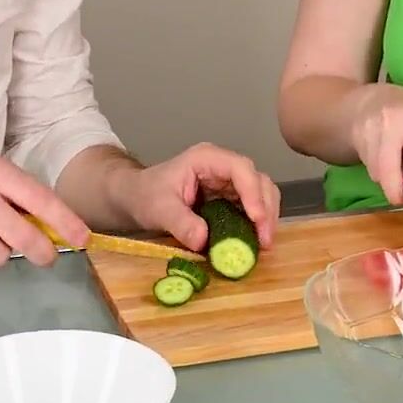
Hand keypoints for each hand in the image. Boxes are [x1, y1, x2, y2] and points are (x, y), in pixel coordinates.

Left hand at [110, 142, 280, 251]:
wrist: (135, 198)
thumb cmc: (145, 196)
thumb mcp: (159, 210)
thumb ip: (180, 223)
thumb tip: (203, 240)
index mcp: (207, 159)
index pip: (240, 169)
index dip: (253, 193)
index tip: (257, 220)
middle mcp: (222, 166)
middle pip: (258, 180)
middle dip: (266, 209)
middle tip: (265, 240)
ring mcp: (228, 181)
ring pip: (261, 193)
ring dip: (266, 217)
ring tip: (263, 244)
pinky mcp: (229, 197)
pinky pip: (251, 207)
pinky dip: (257, 223)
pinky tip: (255, 241)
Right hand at [348, 83, 402, 205]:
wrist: (374, 98)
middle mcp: (392, 124)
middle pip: (388, 167)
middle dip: (395, 192)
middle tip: (402, 200)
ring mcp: (370, 130)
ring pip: (377, 171)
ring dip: (388, 179)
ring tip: (396, 165)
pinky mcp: (356, 138)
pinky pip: (369, 166)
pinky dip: (378, 170)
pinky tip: (384, 156)